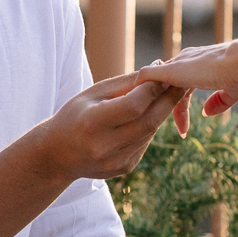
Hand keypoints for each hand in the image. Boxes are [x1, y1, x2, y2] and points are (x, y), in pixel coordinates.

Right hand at [41, 71, 184, 181]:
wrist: (57, 155)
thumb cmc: (75, 116)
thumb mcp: (93, 93)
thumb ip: (126, 83)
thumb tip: (158, 69)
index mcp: (93, 123)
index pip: (134, 105)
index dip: (153, 88)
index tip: (165, 75)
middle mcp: (105, 146)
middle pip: (150, 121)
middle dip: (168, 100)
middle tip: (180, 84)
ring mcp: (116, 161)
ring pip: (150, 131)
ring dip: (160, 113)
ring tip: (163, 96)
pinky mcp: (125, 167)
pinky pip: (145, 142)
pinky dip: (148, 127)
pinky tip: (142, 118)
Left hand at [138, 47, 237, 134]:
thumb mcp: (232, 91)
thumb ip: (219, 102)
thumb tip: (206, 113)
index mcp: (199, 64)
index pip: (181, 85)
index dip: (181, 106)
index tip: (184, 127)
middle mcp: (185, 60)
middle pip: (165, 86)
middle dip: (164, 107)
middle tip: (169, 129)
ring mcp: (177, 64)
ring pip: (154, 83)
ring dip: (150, 103)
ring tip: (146, 124)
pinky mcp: (172, 70)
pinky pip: (145, 77)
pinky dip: (138, 91)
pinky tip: (133, 109)